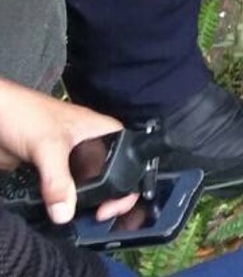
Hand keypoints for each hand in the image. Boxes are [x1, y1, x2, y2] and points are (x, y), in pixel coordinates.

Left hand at [0, 79, 138, 224]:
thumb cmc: (25, 113)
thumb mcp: (48, 146)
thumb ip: (58, 180)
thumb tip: (64, 213)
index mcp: (105, 132)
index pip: (130, 161)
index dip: (127, 186)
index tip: (110, 207)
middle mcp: (93, 147)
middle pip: (110, 179)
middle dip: (105, 199)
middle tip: (95, 216)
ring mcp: (71, 160)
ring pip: (86, 187)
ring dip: (81, 203)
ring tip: (77, 217)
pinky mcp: (52, 171)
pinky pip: (64, 192)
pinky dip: (62, 202)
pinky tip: (59, 209)